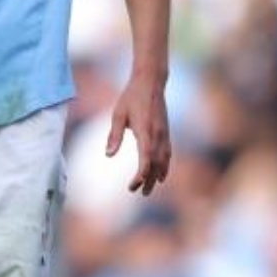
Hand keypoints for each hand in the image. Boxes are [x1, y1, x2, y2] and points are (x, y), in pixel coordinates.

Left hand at [106, 70, 171, 194]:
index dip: (141, 174)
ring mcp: (164, 133)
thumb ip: (114, 135)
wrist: (151, 82)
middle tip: (141, 193)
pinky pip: (168, 153)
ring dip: (158, 175)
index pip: (146, 157)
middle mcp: (158, 134)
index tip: (133, 185)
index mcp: (145, 130)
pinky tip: (161, 174)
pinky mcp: (166, 132)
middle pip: (156, 163)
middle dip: (149, 180)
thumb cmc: (131, 97)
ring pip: (164, 160)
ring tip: (150, 189)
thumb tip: (108, 155)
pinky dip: (165, 165)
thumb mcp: (118, 114)